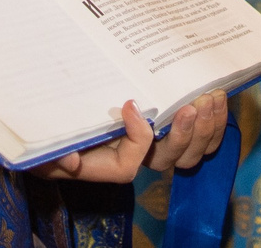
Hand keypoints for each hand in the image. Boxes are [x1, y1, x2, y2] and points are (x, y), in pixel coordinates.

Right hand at [36, 95, 229, 182]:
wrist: (55, 105)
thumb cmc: (48, 124)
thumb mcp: (44, 139)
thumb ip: (54, 152)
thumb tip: (72, 161)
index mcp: (106, 160)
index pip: (129, 164)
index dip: (137, 139)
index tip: (132, 105)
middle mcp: (135, 155)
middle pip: (168, 160)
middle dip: (185, 136)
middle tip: (191, 107)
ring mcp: (156, 142)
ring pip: (190, 151)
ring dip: (206, 127)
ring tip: (209, 98)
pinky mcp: (171, 125)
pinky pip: (201, 138)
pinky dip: (213, 121)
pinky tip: (216, 96)